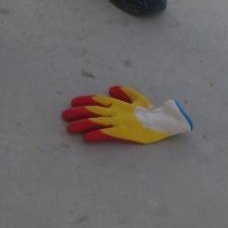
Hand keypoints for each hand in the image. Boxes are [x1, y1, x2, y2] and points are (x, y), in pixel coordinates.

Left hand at [62, 84, 192, 144]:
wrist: (163, 122)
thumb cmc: (150, 112)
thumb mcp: (138, 98)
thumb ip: (125, 92)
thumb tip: (111, 89)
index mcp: (119, 103)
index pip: (98, 100)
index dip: (84, 100)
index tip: (72, 102)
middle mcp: (117, 111)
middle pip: (93, 110)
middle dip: (77, 113)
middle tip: (64, 116)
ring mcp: (120, 122)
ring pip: (97, 122)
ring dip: (82, 125)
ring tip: (70, 129)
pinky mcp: (124, 133)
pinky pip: (108, 133)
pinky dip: (96, 135)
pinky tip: (86, 138)